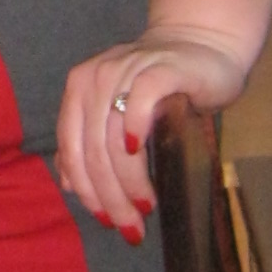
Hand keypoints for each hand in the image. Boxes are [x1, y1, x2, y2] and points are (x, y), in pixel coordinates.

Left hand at [57, 27, 250, 243]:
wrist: (202, 45)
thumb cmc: (159, 88)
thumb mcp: (119, 114)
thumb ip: (90, 142)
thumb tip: (69, 183)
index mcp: (79, 88)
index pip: (71, 148)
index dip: (86, 190)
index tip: (106, 221)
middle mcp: (96, 76)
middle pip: (92, 148)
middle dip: (110, 195)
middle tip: (130, 226)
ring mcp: (127, 68)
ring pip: (113, 133)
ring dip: (127, 178)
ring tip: (144, 205)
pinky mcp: (161, 67)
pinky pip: (139, 98)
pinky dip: (135, 127)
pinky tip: (139, 152)